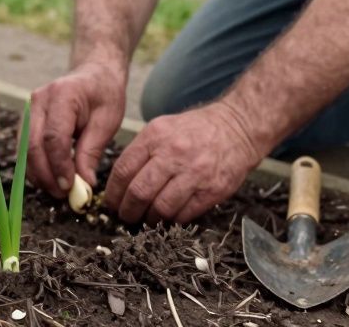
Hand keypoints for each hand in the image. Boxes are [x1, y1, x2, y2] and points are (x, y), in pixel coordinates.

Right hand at [27, 62, 126, 198]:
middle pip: (32, 144)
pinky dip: (36, 166)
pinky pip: (25, 147)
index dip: (59, 165)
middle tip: (62, 195)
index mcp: (62, 95)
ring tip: (58, 191)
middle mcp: (38, 100)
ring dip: (38, 173)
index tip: (69, 187)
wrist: (94, 75)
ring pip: (24, 149)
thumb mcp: (107, 121)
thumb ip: (92, 151)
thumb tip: (85, 184)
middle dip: (45, 174)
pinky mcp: (26, 119)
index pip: (53, 137)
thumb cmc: (104, 95)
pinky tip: (51, 178)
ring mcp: (28, 108)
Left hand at [104, 102, 263, 224]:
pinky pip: (184, 215)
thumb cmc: (195, 130)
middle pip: (139, 192)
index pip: (124, 170)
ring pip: (161, 208)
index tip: (111, 203)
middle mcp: (174, 154)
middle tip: (126, 216)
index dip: (113, 193)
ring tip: (147, 219)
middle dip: (128, 211)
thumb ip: (140, 152)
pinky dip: (172, 220)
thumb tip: (118, 182)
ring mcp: (195, 173)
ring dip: (149, 219)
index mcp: (156, 136)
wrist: (236, 128)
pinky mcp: (212, 190)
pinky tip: (168, 217)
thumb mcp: (162, 128)